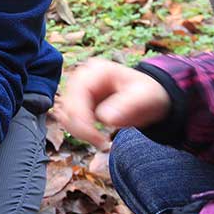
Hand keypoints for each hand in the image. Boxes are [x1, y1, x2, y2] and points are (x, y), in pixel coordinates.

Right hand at [53, 57, 171, 149]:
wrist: (149, 97)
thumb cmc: (148, 93)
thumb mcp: (144, 97)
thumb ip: (127, 105)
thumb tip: (105, 118)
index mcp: (96, 71)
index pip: (77, 93)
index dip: (81, 117)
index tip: (96, 137)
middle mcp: (83, 77)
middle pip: (67, 105)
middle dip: (80, 127)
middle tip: (100, 142)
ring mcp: (78, 90)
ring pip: (65, 114)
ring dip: (78, 131)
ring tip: (99, 141)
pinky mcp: (78, 103)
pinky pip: (70, 120)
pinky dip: (79, 131)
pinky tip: (94, 136)